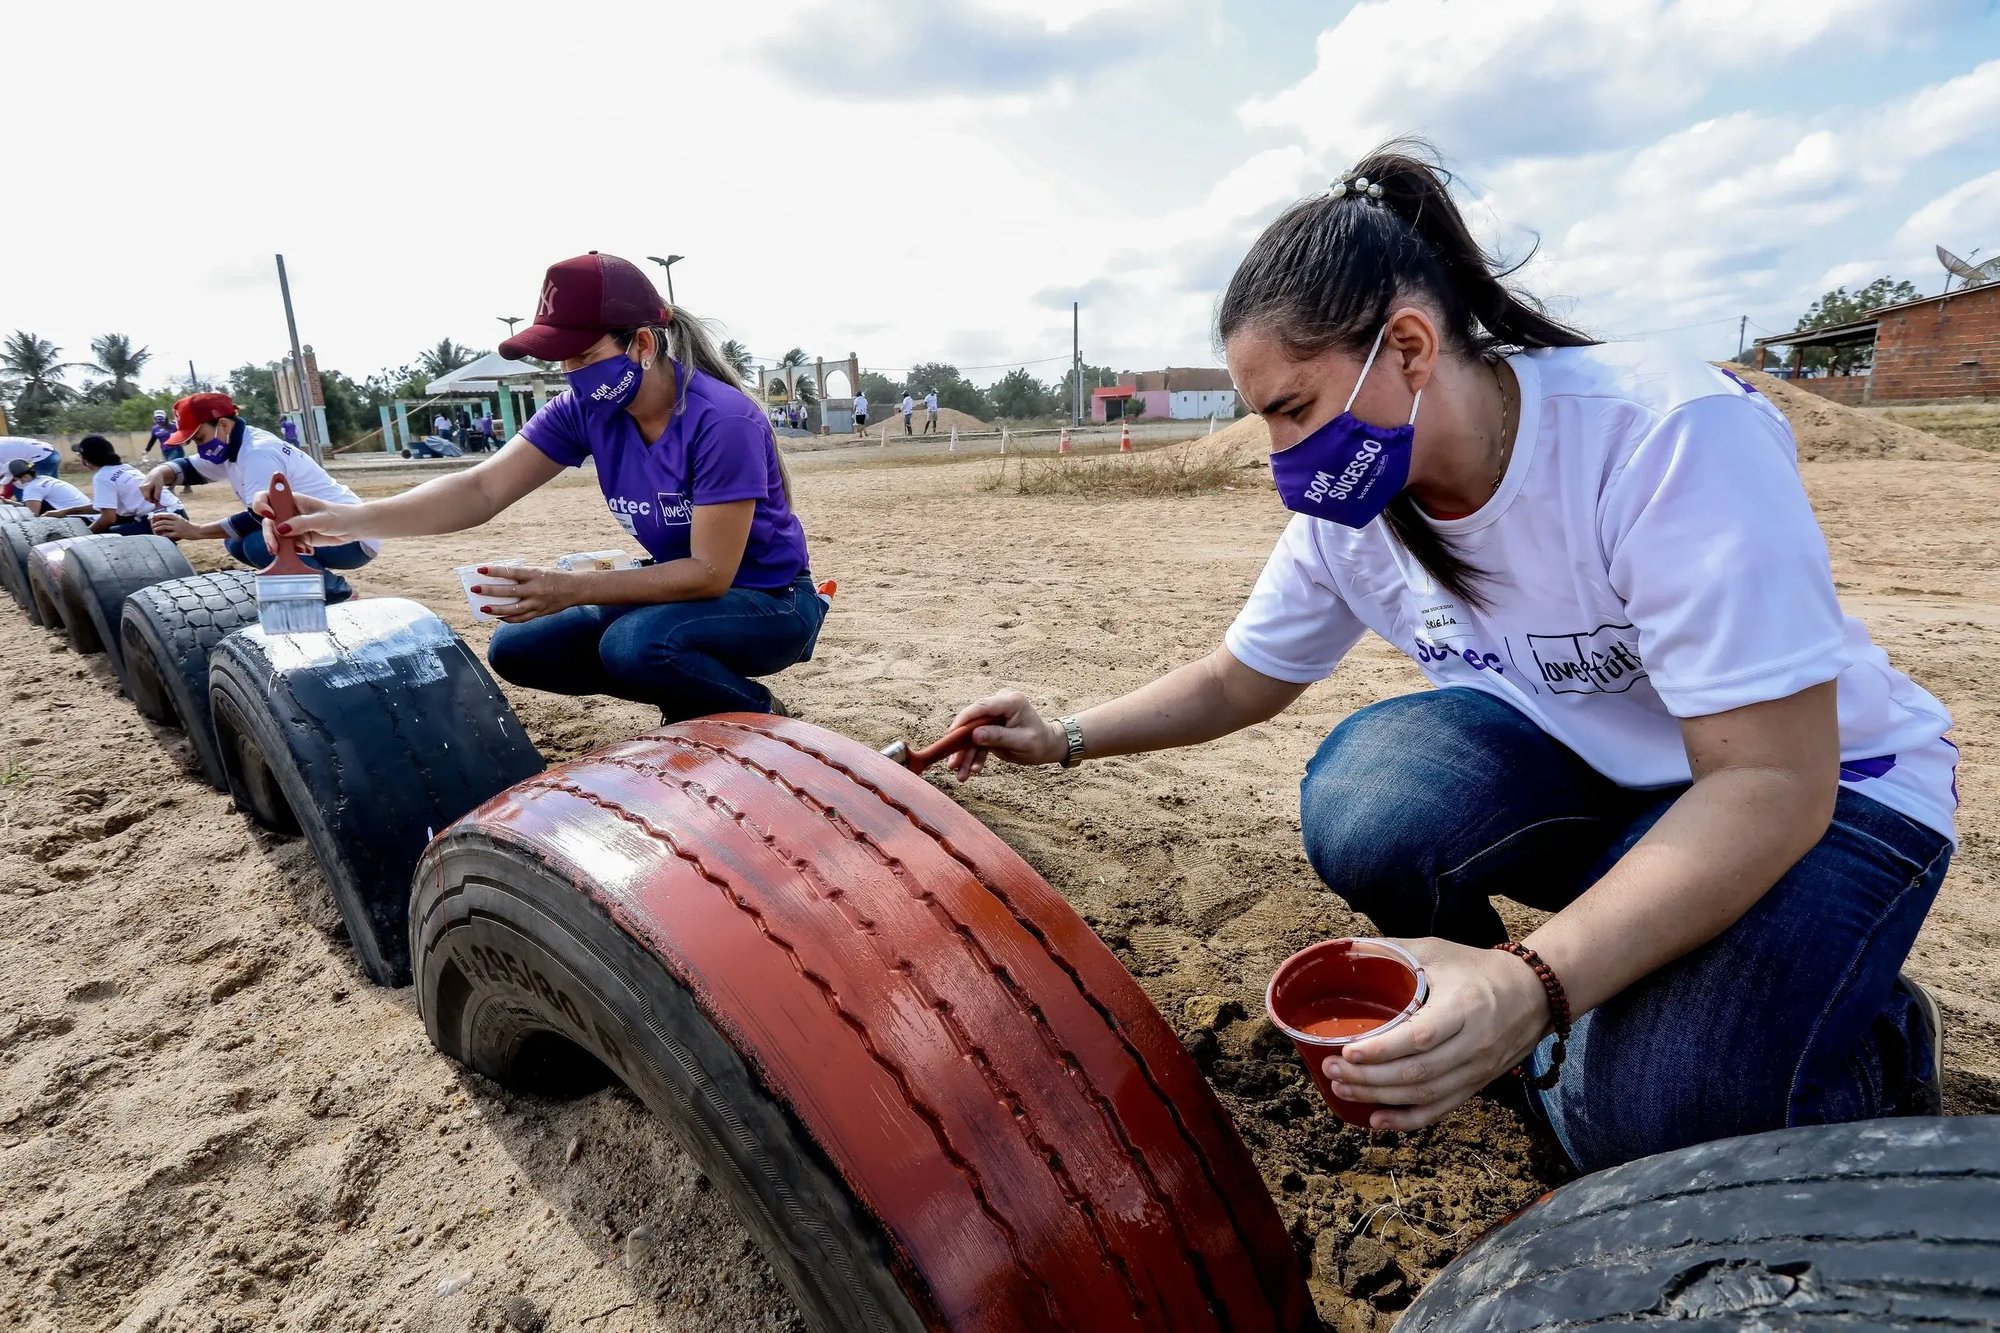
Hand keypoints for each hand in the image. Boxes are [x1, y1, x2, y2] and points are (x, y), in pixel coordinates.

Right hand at [140, 467, 174, 504]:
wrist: (155, 474)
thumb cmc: (158, 480)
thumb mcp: (159, 486)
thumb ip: (158, 493)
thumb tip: (156, 501)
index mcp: (145, 487)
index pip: (147, 498)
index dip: (152, 501)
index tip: (158, 502)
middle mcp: (141, 488)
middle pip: (146, 498)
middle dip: (152, 500)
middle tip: (158, 500)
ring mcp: (140, 488)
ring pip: (146, 496)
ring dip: (151, 497)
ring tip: (156, 493)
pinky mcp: (141, 488)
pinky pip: (146, 494)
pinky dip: (150, 494)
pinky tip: (153, 491)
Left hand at [149, 513, 199, 541]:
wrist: (198, 531)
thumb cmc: (190, 527)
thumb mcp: (183, 521)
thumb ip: (176, 520)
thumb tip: (167, 522)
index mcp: (178, 518)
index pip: (166, 515)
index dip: (159, 515)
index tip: (153, 516)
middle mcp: (177, 522)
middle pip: (163, 521)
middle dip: (156, 523)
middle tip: (153, 525)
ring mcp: (177, 528)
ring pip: (164, 527)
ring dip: (158, 528)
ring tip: (154, 529)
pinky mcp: (178, 534)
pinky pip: (168, 534)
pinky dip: (163, 535)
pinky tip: (160, 536)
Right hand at [252, 489, 365, 554]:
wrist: (353, 528)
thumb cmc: (340, 516)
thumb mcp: (322, 519)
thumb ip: (301, 523)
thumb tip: (281, 529)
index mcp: (292, 500)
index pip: (267, 497)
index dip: (261, 505)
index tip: (269, 515)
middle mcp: (288, 512)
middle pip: (268, 522)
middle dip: (269, 535)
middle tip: (275, 548)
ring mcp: (292, 525)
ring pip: (276, 536)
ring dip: (281, 546)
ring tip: (298, 550)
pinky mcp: (298, 537)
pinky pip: (288, 545)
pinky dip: (294, 550)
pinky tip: (307, 550)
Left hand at [474, 565, 579, 623]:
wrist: (576, 588)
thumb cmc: (553, 577)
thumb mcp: (539, 571)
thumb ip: (522, 577)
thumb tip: (500, 583)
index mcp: (535, 575)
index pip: (511, 572)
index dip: (495, 571)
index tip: (481, 569)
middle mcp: (535, 589)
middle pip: (508, 591)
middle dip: (490, 590)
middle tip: (475, 589)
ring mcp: (537, 603)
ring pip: (513, 609)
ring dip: (496, 609)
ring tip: (483, 607)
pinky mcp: (540, 612)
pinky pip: (521, 618)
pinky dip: (508, 618)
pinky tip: (498, 616)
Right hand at [942, 690, 1066, 781]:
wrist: (1047, 746)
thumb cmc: (1039, 742)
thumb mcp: (1022, 742)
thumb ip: (998, 737)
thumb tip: (974, 735)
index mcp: (1010, 702)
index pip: (982, 707)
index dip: (964, 720)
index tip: (951, 735)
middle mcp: (999, 705)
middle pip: (973, 723)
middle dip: (962, 745)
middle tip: (952, 765)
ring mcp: (994, 716)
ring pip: (973, 735)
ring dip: (966, 755)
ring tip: (961, 776)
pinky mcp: (990, 728)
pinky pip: (978, 741)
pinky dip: (974, 756)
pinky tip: (973, 770)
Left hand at [1320, 937, 1552, 1130]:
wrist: (1535, 994)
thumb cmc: (1478, 969)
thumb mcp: (1438, 951)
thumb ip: (1394, 952)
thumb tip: (1345, 950)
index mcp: (1465, 1008)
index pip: (1420, 1038)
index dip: (1382, 1050)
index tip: (1348, 1051)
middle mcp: (1474, 1044)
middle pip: (1417, 1073)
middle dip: (1369, 1078)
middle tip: (1331, 1070)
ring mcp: (1477, 1070)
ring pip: (1424, 1095)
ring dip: (1379, 1098)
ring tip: (1342, 1089)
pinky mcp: (1477, 1084)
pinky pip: (1440, 1109)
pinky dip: (1407, 1119)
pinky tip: (1376, 1118)